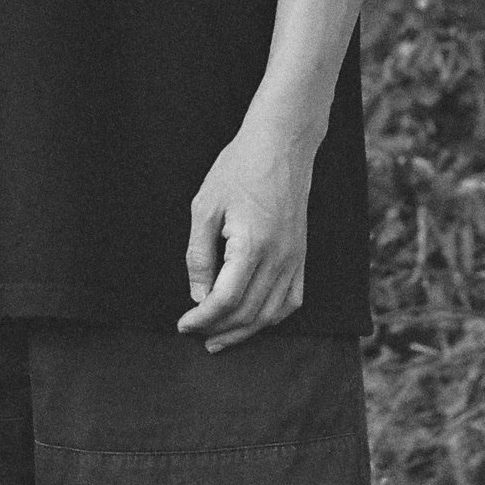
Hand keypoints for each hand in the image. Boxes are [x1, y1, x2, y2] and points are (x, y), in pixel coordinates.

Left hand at [175, 117, 313, 352]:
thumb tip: (197, 295)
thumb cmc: (239, 169)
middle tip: (196, 335)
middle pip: (248, 313)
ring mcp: (295, 259)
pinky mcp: (302, 256)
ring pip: (271, 313)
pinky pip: (291, 301)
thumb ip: (199, 255)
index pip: (225, 301)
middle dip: (219, 330)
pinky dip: (272, 318)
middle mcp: (278, 259)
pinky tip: (254, 322)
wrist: (281, 146)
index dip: (202, 319)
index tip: (183, 324)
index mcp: (251, 246)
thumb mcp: (205, 206)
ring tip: (219, 338)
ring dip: (244, 332)